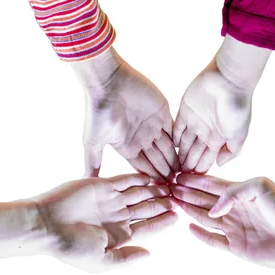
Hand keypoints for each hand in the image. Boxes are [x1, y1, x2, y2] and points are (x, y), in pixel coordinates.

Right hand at [34, 174, 176, 272]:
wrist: (45, 224)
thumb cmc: (71, 247)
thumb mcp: (101, 260)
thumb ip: (125, 258)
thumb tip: (149, 255)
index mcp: (119, 235)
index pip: (147, 227)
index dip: (162, 222)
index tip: (178, 216)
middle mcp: (117, 217)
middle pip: (147, 208)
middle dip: (163, 203)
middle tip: (179, 197)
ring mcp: (110, 200)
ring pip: (139, 193)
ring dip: (155, 189)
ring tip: (171, 185)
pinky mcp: (101, 185)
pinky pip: (124, 179)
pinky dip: (138, 178)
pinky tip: (152, 176)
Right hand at [72, 49, 178, 182]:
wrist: (108, 82)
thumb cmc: (98, 111)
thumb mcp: (93, 141)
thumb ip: (93, 162)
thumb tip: (86, 182)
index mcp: (127, 146)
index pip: (144, 168)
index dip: (153, 179)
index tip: (164, 192)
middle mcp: (141, 138)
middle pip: (159, 160)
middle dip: (168, 173)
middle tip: (179, 187)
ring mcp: (153, 126)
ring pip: (169, 148)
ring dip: (177, 161)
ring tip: (186, 175)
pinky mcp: (163, 112)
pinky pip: (175, 130)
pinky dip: (182, 142)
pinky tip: (189, 154)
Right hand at [172, 174, 274, 268]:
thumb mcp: (261, 187)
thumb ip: (234, 193)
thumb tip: (214, 209)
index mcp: (242, 193)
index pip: (212, 185)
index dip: (195, 180)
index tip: (177, 176)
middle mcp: (236, 210)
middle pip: (205, 200)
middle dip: (187, 194)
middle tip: (168, 189)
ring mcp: (236, 229)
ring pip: (206, 218)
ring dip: (190, 210)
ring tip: (174, 203)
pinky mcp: (238, 247)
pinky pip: (214, 240)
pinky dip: (202, 235)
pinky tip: (189, 227)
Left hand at [174, 35, 270, 172]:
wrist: (229, 80)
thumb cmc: (237, 108)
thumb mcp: (239, 134)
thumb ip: (231, 151)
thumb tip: (219, 165)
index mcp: (219, 139)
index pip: (206, 160)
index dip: (199, 171)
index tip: (191, 184)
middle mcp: (206, 132)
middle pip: (193, 154)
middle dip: (186, 167)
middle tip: (175, 181)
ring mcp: (195, 121)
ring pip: (183, 144)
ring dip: (177, 156)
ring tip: (169, 169)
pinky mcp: (185, 110)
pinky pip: (175, 128)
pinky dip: (172, 139)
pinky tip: (166, 151)